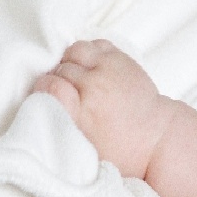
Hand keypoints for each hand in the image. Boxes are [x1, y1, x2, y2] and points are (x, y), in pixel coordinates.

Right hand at [33, 40, 177, 179]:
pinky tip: (90, 69)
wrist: (156, 139)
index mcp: (84, 115)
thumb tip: (40, 112)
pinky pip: (95, 44)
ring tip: (75, 78)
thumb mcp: (84, 151)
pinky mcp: (122, 60)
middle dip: (57, 79)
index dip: (44, 89)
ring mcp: (111, 70)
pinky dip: (88, 54)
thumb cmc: (119, 151)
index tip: (46, 97)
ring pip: (76, 51)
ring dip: (71, 62)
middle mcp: (96, 88)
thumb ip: (61, 129)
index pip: (49, 86)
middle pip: (61, 69)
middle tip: (65, 94)